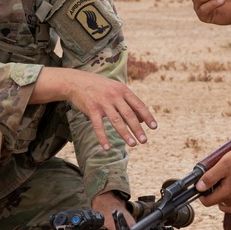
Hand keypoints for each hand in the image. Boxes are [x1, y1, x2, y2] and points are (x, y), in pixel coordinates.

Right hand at [33, 68, 156, 149]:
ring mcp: (103, 102)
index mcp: (123, 90)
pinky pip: (99, 126)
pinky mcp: (92, 109)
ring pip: (116, 121)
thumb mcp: (116, 90)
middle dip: (137, 129)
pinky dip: (103, 138)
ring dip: (125, 134)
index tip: (154, 127)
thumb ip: (129, 103)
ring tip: (133, 144)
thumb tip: (142, 119)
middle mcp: (114, 95)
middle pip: (129, 115)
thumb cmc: (100, 87)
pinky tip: (107, 148)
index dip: (147, 116)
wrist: (76, 81)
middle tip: (144, 141)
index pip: (139, 105)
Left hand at [193, 143, 230, 212]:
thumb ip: (210, 177)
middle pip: (215, 202)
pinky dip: (228, 198)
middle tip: (214, 179)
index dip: (201, 194)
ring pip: (224, 204)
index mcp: (226, 193)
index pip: (207, 202)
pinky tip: (228, 187)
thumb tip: (199, 187)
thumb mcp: (223, 164)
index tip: (202, 185)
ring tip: (221, 182)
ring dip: (220, 196)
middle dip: (211, 192)